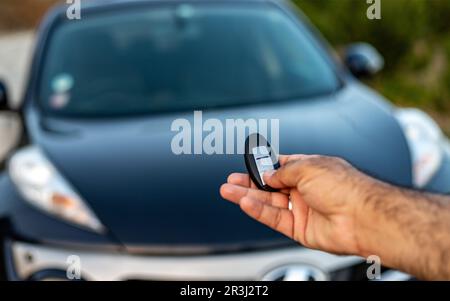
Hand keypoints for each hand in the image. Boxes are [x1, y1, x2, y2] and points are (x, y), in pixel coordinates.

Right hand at [220, 154, 376, 255]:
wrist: (362, 217)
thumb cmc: (345, 187)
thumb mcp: (307, 166)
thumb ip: (283, 171)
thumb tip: (268, 174)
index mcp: (310, 169)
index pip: (282, 166)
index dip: (264, 166)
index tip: (248, 164)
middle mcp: (306, 189)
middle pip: (271, 186)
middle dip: (250, 183)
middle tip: (231, 180)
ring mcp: (303, 209)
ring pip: (269, 203)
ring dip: (248, 196)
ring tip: (228, 191)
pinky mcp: (300, 228)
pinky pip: (275, 219)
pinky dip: (259, 211)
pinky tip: (245, 203)